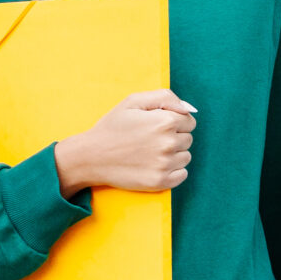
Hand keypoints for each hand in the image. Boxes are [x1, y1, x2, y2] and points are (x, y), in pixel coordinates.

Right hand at [55, 90, 195, 195]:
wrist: (91, 157)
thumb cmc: (112, 127)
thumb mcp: (133, 101)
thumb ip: (165, 97)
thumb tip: (188, 108)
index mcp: (165, 121)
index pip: (189, 121)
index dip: (174, 121)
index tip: (157, 126)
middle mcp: (168, 143)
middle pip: (188, 139)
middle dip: (174, 137)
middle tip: (151, 139)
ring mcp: (165, 164)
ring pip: (186, 157)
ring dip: (174, 154)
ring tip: (150, 152)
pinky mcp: (161, 182)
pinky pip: (182, 174)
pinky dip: (173, 171)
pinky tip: (155, 165)